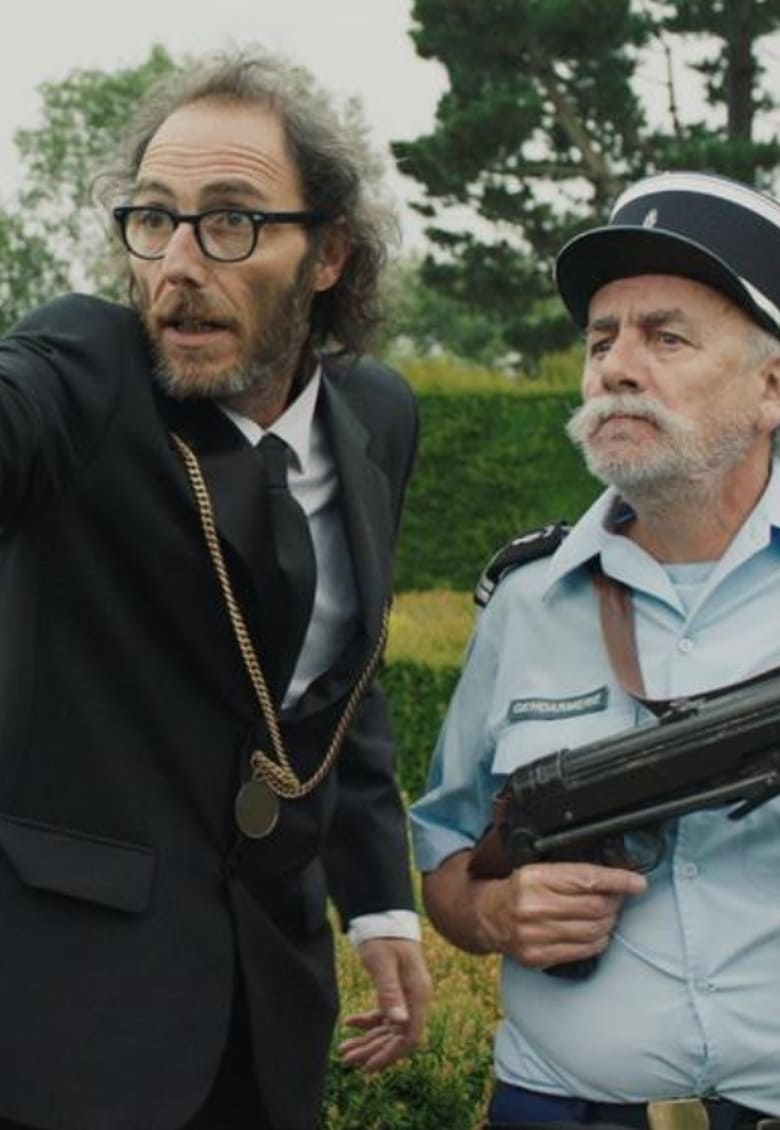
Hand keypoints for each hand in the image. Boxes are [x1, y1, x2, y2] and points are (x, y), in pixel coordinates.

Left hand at [339, 938, 431, 1071]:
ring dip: (368, 1041)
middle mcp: (415, 998)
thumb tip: (399, 1023)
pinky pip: (384, 1015)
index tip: (368, 1067)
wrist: (384, 914)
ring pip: (388, 1028)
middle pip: (397, 1036)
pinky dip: (367, 1023)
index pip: (410, 1036)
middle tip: (346, 1059)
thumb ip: (390, 992)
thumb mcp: (383, 962)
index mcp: (418, 994)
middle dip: (373, 1051)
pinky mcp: (396, 991)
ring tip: (344, 1051)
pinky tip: (349, 1024)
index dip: (391, 1055)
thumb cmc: (384, 935)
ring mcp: (406, 996)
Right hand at [474, 861, 646, 968]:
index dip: (618, 880)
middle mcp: (532, 906)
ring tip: (607, 914)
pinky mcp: (538, 956)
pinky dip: (598, 941)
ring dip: (609, 922)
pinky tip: (597, 932)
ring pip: (593, 930)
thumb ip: (570, 872)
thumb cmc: (518, 888)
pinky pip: (583, 950)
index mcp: (533, 877)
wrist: (486, 915)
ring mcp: (534, 935)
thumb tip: (612, 877)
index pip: (587, 879)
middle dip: (615, 902)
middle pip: (594, 907)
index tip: (637, 883)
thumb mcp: (538, 869)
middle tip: (618, 897)